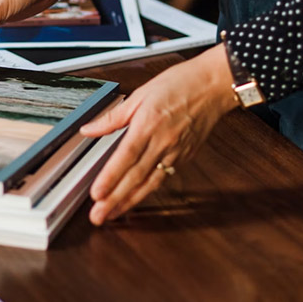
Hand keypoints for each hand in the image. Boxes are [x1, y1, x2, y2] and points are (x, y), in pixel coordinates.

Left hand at [80, 44, 238, 224]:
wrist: (213, 86)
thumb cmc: (179, 85)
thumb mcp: (139, 95)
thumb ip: (112, 118)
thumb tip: (89, 129)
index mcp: (148, 125)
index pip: (126, 157)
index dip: (111, 178)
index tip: (97, 194)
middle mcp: (162, 143)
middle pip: (136, 177)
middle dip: (115, 199)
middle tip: (98, 216)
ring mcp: (175, 153)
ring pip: (150, 183)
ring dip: (130, 201)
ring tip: (113, 215)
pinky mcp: (184, 157)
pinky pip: (163, 178)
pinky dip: (148, 192)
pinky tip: (135, 199)